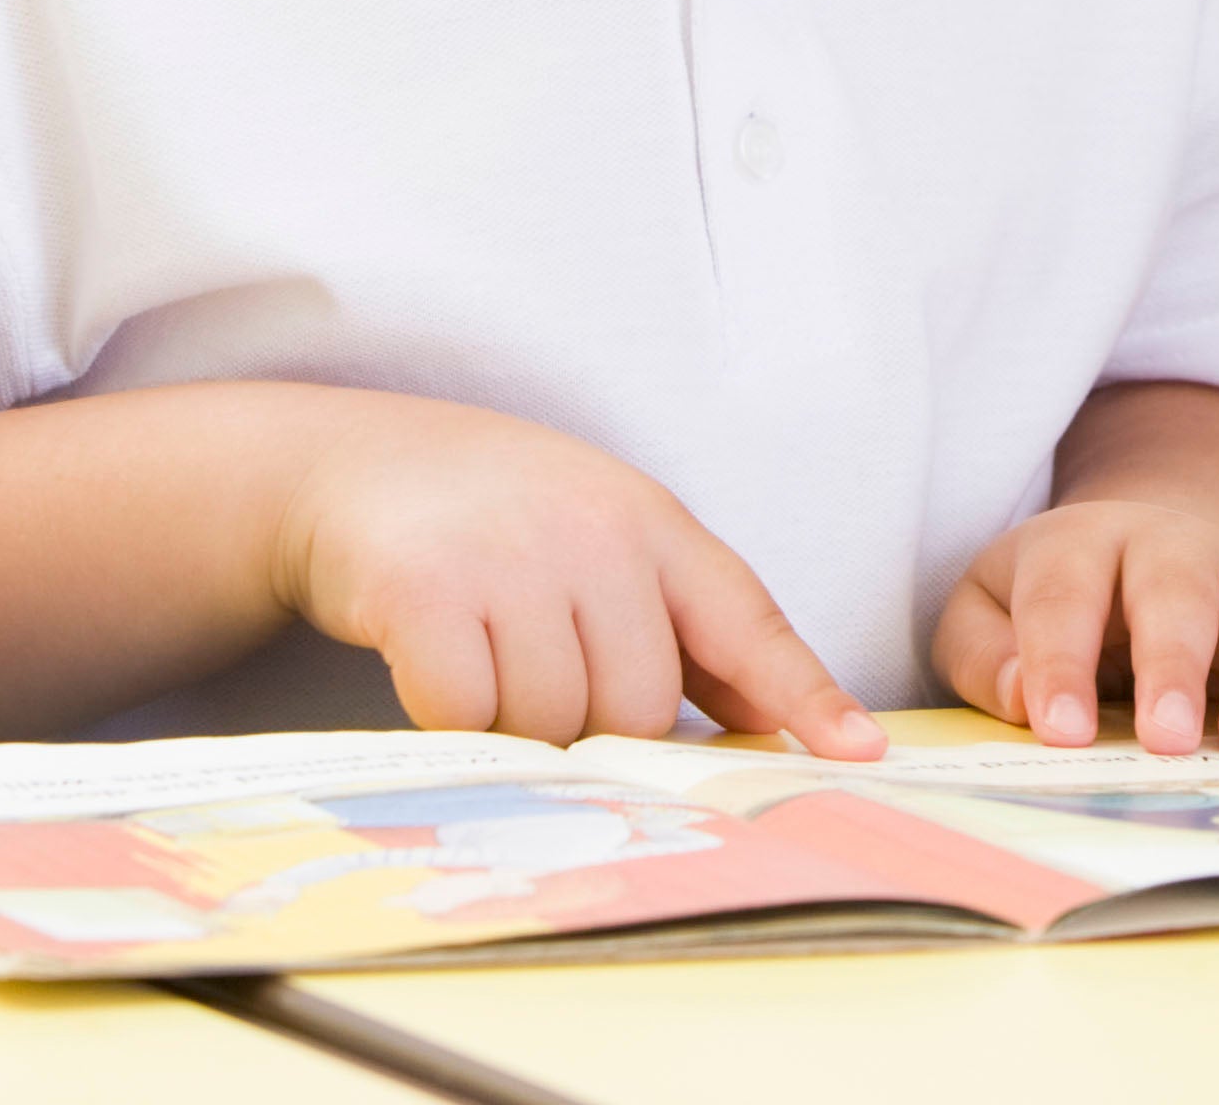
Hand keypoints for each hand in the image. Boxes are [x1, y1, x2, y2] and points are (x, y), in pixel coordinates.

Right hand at [269, 393, 880, 758]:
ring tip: (488, 658)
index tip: (856, 755)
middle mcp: (594, 535)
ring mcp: (510, 558)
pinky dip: (450, 719)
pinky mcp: (424, 591)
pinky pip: (465, 715)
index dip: (805, 694)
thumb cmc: (506, 521)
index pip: (748, 621)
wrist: (362, 463)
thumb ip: (690, 631)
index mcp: (655, 526)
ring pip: (554, 723)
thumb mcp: (612, 542)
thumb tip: (777, 726)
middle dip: (598, 728)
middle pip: (640, 708)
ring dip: (519, 726)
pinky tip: (435, 665)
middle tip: (544, 677)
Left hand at [941, 500, 1218, 755]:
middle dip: (1174, 664)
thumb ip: (985, 653)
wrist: (1158, 550)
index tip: (1062, 732)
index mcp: (1082, 543)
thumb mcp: (989, 610)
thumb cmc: (1063, 605)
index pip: (1066, 593)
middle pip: (1177, 590)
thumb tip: (1023, 697)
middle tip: (1168, 739)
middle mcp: (1171, 545)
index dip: (1062, 661)